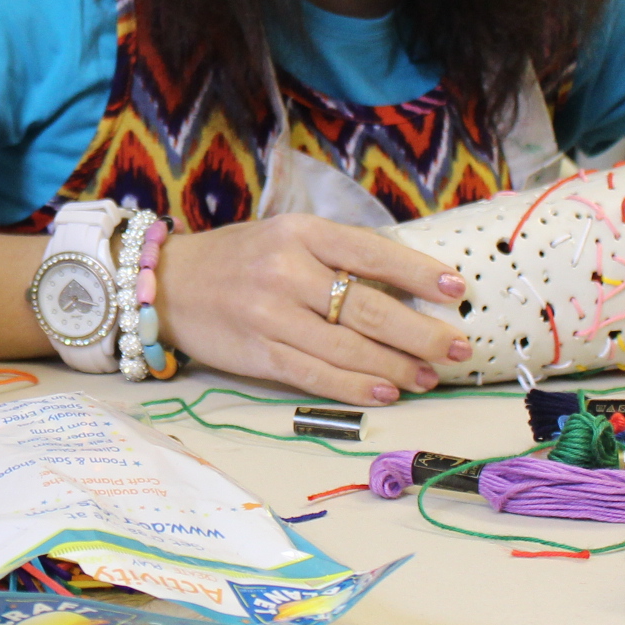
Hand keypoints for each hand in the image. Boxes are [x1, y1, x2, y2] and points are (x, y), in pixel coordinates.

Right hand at [154, 213, 471, 404]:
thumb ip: (336, 256)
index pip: (371, 252)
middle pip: (368, 309)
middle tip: (458, 349)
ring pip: (348, 348)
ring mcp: (270, 315)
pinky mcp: (257, 353)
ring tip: (430, 377)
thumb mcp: (285, 236)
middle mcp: (285, 270)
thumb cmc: (238, 259)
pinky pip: (316, 374)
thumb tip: (407, 288)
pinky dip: (356, 386)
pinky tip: (387, 391)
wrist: (166, 283)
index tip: (457, 291)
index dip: (419, 273)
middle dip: (422, 333)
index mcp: (299, 232)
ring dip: (398, 367)